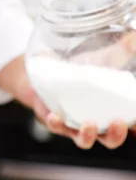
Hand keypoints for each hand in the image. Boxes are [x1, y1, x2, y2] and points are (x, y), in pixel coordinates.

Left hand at [0, 55, 134, 149]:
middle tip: (118, 123)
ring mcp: (78, 125)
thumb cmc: (87, 66)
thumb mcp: (108, 56)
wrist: (52, 67)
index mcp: (116, 110)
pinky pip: (57, 127)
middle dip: (116, 135)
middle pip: (112, 139)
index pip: (133, 124)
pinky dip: (56, 123)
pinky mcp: (58, 122)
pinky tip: (55, 115)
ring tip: (89, 125)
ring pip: (85, 140)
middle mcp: (99, 122)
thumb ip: (124, 49)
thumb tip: (135, 39)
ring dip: (88, 136)